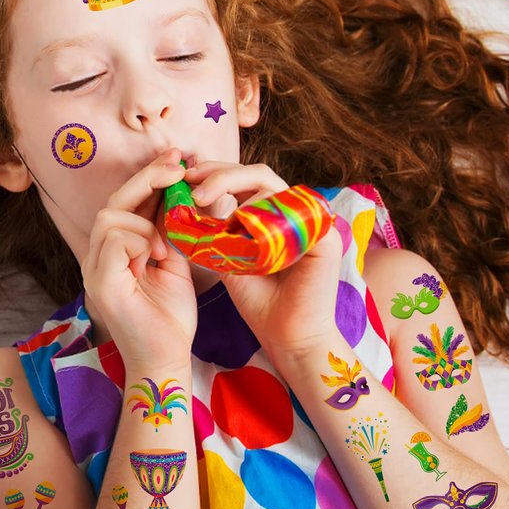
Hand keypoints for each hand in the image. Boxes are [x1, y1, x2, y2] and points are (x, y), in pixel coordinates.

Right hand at [82, 148, 196, 367]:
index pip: (126, 204)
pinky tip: (158, 257)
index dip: (149, 179)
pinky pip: (114, 239)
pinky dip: (140, 240)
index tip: (177, 160)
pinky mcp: (100, 283)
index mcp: (115, 252)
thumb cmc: (171, 317)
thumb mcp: (175, 263)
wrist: (166, 361)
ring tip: (166, 247)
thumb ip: (170, 230)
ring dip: (145, 222)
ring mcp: (94, 270)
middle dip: (147, 178)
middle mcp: (98, 257)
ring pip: (110, 216)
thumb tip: (181, 192)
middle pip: (115, 202)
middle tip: (177, 163)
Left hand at [184, 160, 343, 370]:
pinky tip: (231, 220)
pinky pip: (288, 210)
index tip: (185, 177)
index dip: (215, 172)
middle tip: (190, 180)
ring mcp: (312, 219)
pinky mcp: (324, 235)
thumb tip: (183, 197)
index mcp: (276, 211)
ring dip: (230, 184)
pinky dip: (257, 212)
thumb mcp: (227, 254)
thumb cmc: (258, 299)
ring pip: (268, 183)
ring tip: (201, 198)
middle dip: (218, 171)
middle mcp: (296, 209)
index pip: (246, 178)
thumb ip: (214, 226)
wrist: (287, 337)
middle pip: (256, 172)